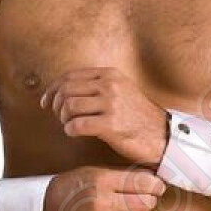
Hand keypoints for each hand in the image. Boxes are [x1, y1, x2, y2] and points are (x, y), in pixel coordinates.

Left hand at [40, 66, 168, 166]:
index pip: (70, 76)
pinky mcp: (111, 125)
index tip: (47, 102)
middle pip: (66, 90)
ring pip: (69, 106)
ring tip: (70, 125)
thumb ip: (98, 86)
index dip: (53, 89)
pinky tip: (75, 133)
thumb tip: (65, 90)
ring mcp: (111, 104)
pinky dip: (70, 130)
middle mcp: (110, 86)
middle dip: (56, 105)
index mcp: (110, 75)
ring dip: (63, 119)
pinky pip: (77, 125)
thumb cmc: (138, 117)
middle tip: (59, 116)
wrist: (163, 135)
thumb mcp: (122, 90)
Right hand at [43, 166, 166, 210]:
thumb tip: (154, 179)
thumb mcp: (95, 172)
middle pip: (145, 204)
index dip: (156, 185)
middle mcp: (99, 203)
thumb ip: (123, 175)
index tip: (157, 186)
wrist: (44, 210)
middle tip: (144, 199)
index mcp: (100, 181)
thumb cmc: (75, 187)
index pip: (143, 183)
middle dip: (149, 201)